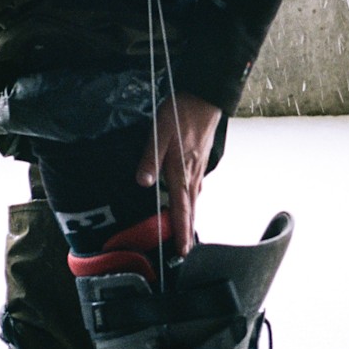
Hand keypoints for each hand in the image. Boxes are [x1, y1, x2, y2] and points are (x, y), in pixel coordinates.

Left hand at [136, 92, 222, 255]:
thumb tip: (142, 183)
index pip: (181, 208)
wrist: (205, 97)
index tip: (182, 250)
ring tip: (187, 232)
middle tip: (186, 251)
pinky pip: (197, 187)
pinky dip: (194, 201)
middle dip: (188, 230)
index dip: (181, 230)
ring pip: (195, 198)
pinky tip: (190, 200)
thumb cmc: (180, 112)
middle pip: (191, 208)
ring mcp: (199, 167)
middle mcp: (193, 173)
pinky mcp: (201, 160)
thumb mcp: (159, 132)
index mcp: (181, 170)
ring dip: (191, 217)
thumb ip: (150, 158)